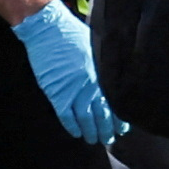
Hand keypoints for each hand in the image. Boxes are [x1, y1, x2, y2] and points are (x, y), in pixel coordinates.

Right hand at [14, 0, 125, 145]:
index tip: (121, 129)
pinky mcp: (56, 93)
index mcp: (104, 76)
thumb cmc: (72, 33)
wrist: (47, 29)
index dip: (118, 120)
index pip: (116, 105)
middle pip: (102, 116)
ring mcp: (73, 91)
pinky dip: (72, 126)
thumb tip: (115, 75)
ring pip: (86, 120)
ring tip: (93, 140)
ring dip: (90, 132)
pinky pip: (66, 116)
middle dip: (106, 131)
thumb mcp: (97, 47)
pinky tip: (76, 133)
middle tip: (109, 140)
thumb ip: (106, 65)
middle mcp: (92, 87)